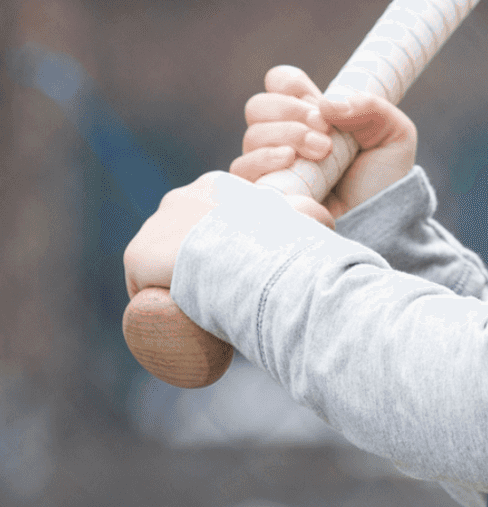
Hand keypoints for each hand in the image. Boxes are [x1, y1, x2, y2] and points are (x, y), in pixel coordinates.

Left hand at [123, 172, 333, 298]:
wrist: (248, 253)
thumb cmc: (281, 238)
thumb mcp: (302, 219)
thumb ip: (316, 216)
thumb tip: (330, 221)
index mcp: (215, 185)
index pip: (211, 218)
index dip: (222, 246)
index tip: (236, 274)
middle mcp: (179, 197)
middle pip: (182, 236)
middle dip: (194, 264)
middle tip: (220, 299)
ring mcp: (154, 225)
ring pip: (160, 259)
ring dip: (170, 282)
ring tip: (193, 314)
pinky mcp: (137, 255)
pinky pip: (141, 286)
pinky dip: (150, 303)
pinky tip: (163, 321)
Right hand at [230, 65, 418, 217]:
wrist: (385, 223)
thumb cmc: (387, 178)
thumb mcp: (394, 133)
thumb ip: (368, 106)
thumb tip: (326, 104)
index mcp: (312, 115)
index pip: (280, 83)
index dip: (292, 85)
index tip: (320, 104)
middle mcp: (285, 137)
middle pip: (259, 106)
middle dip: (292, 112)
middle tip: (326, 132)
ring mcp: (272, 166)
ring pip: (252, 136)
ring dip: (287, 135)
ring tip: (322, 152)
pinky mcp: (265, 193)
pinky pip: (242, 170)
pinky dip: (263, 159)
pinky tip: (289, 160)